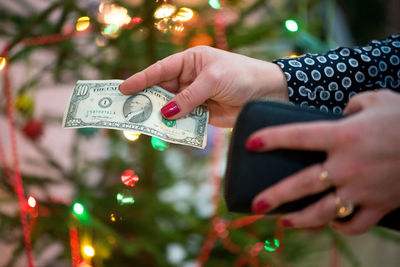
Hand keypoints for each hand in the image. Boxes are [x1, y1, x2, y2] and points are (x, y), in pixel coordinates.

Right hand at [119, 46, 287, 127]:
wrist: (267, 93)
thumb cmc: (241, 76)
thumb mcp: (213, 80)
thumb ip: (189, 97)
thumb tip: (166, 113)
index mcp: (190, 61)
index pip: (160, 69)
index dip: (141, 79)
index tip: (123, 88)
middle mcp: (190, 78)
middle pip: (162, 90)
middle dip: (146, 100)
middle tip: (127, 111)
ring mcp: (195, 97)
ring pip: (171, 107)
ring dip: (159, 116)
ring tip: (142, 124)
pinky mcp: (202, 114)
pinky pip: (184, 120)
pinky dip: (174, 126)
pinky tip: (165, 131)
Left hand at [247, 89, 399, 234]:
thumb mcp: (376, 100)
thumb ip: (351, 105)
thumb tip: (340, 113)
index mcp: (343, 136)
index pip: (296, 136)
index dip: (271, 140)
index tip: (250, 144)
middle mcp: (347, 166)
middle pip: (301, 185)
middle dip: (275, 197)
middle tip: (256, 205)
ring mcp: (363, 189)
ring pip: (323, 212)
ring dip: (300, 220)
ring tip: (283, 221)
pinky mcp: (380, 205)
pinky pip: (355, 223)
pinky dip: (340, 225)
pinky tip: (330, 222)